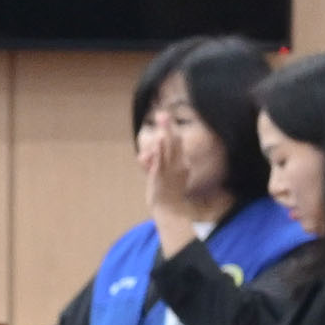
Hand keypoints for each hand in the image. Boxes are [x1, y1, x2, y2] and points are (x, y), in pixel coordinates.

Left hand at [139, 119, 198, 256]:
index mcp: (182, 163)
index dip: (170, 130)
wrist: (170, 211)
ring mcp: (171, 170)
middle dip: (168, 127)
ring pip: (168, 148)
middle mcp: (178, 164)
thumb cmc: (165, 194)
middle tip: (163, 113)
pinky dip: (158, 151)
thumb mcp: (159, 177)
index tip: (164, 116)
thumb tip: (143, 156)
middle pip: (174, 142)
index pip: (176, 144)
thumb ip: (151, 165)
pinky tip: (157, 141)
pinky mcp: (161, 176)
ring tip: (162, 118)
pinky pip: (160, 161)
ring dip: (164, 133)